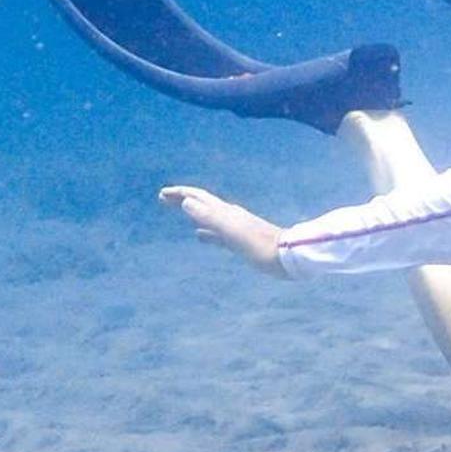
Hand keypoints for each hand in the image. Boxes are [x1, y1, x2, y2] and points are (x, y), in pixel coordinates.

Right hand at [158, 185, 288, 277]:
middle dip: (183, 198)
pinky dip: (205, 231)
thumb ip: (210, 217)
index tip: (162, 194)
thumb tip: (187, 201)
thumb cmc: (260, 246)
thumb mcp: (232, 232)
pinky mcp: (241, 241)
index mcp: (226, 212)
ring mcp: (235, 228)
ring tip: (180, 210)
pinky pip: (217, 233)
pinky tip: (200, 236)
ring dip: (192, 212)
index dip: (180, 194)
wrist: (288, 257)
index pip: (199, 197)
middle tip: (163, 198)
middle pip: (202, 203)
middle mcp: (230, 216)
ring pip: (208, 216)